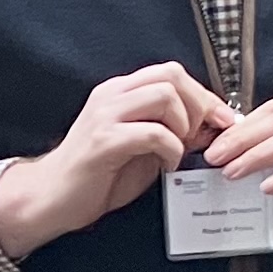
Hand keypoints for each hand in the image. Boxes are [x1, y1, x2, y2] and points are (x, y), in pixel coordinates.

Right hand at [0, 64, 236, 260]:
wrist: (51, 198)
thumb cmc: (97, 176)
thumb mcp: (141, 147)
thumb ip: (169, 131)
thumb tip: (210, 126)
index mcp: (119, 92)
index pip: (170, 73)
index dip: (203, 94)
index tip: (220, 119)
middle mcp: (111, 96)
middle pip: (171, 75)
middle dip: (198, 105)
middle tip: (201, 136)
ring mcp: (105, 116)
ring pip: (164, 96)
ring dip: (183, 125)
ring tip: (179, 150)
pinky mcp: (103, 141)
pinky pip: (154, 133)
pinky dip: (171, 149)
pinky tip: (166, 166)